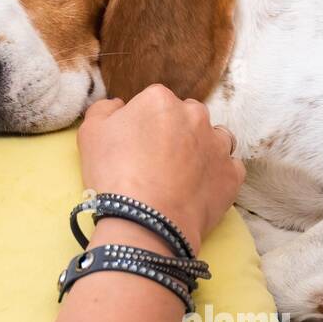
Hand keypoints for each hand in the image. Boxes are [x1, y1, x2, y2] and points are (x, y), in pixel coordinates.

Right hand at [77, 84, 244, 251]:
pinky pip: (228, 168)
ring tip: (181, 174)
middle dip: (175, 132)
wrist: (145, 220)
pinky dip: (216, 175)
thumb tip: (118, 105)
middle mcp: (194, 115)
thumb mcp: (90, 134)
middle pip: (186, 116)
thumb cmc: (114, 174)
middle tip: (157, 161)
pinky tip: (198, 188)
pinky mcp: (232, 174)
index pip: (154, 102)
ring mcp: (217, 145)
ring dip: (200, 149)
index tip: (136, 145)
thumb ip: (104, 109)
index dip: (143, 124)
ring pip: (213, 138)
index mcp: (160, 100)